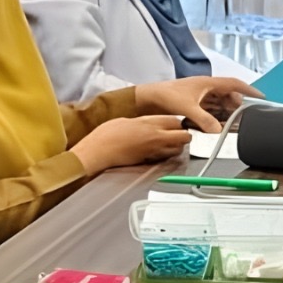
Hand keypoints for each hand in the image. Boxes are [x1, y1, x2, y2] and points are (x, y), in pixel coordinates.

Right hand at [73, 113, 193, 173]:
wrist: (98, 151)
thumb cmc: (106, 135)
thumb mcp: (126, 121)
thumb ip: (142, 122)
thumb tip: (150, 124)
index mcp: (149, 122)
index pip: (176, 121)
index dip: (178, 124)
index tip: (176, 125)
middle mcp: (155, 136)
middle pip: (184, 137)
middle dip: (183, 137)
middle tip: (178, 137)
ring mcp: (153, 150)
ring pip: (178, 150)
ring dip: (176, 148)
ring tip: (167, 146)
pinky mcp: (149, 161)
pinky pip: (165, 158)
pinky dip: (165, 156)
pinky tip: (155, 153)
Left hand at [133, 76, 263, 131]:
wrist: (147, 99)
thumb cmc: (164, 96)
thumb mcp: (187, 108)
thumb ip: (204, 120)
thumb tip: (217, 131)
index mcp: (207, 83)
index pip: (234, 84)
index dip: (249, 90)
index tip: (261, 97)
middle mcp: (206, 87)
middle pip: (229, 95)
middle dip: (237, 105)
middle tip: (244, 116)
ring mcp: (200, 95)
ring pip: (220, 103)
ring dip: (226, 112)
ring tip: (232, 122)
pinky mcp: (193, 103)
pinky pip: (211, 109)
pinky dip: (216, 116)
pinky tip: (217, 124)